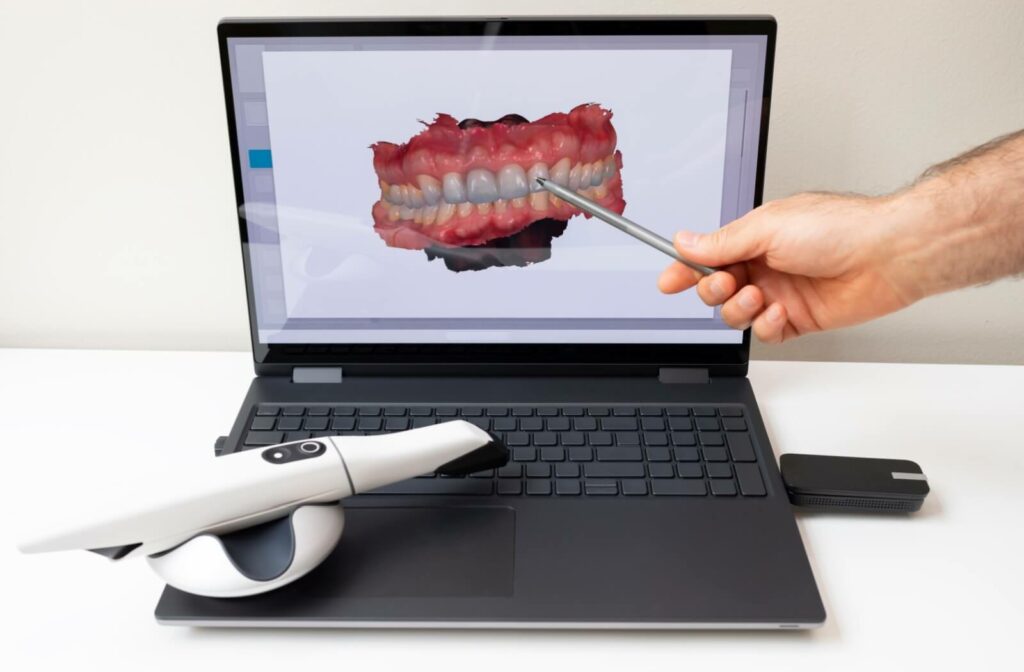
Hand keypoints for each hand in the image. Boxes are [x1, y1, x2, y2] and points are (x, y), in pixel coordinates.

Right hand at [658, 192, 919, 342]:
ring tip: (759, 297)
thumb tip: (685, 242)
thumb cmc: (838, 229)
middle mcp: (765, 265)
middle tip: (728, 284)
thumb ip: (722, 242)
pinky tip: (780, 313)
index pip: (709, 256)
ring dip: (740, 309)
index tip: (668, 282)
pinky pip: (767, 332)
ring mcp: (781, 293)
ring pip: (737, 314)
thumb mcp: (766, 228)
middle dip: (714, 290)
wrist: (887, 255)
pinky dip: (767, 326)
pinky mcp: (799, 319)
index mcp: (755, 238)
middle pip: (717, 288)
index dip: (686, 270)